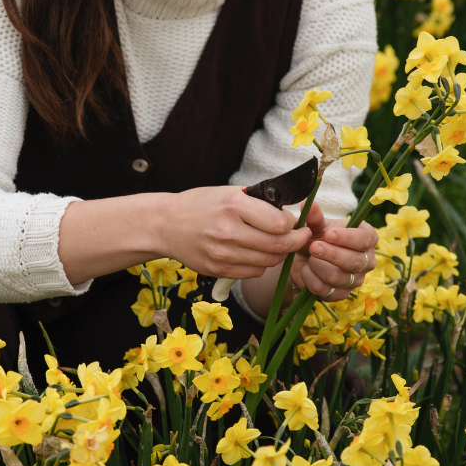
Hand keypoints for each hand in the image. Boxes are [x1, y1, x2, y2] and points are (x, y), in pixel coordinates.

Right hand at [154, 186, 311, 279]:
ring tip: (279, 243)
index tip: (293, 220)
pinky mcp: (218, 270)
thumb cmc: (199, 204)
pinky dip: (262, 264)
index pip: (280, 223)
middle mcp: (228, 232)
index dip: (292, 222)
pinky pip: (253, 272)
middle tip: (300, 236)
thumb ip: (257, 201)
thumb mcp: (227, 192)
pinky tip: (257, 252)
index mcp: (233, 207)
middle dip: (296, 241)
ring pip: (269, 261)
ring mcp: (222, 254)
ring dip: (280, 253)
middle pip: (279, 246)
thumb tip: (288, 211)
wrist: (165, 225)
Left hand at [288, 201, 378, 301]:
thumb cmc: (316, 235)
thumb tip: (309, 204)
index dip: (347, 238)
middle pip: (355, 262)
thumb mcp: (315, 224)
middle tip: (312, 246)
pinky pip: (327, 291)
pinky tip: (306, 269)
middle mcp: (367, 260)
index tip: (328, 234)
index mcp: (367, 238)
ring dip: (318, 266)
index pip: (366, 240)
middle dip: (331, 254)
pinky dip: (311, 280)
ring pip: (340, 277)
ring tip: (308, 255)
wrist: (304, 257)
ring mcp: (356, 280)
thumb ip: (314, 216)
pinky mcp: (342, 295)